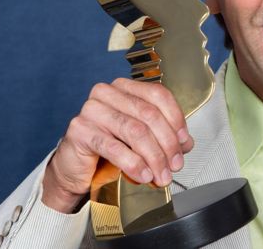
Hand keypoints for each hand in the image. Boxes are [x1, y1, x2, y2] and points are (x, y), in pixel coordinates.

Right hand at [41, 78, 193, 212]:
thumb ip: (165, 136)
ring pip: (135, 131)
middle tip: (175, 165)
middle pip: (149, 114)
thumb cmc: (109, 149)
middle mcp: (107, 93)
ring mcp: (91, 109)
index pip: (158, 95)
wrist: (76, 170)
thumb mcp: (142, 140)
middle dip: (167, 143)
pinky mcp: (80, 130)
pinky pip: (115, 147)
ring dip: (154, 156)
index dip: (176, 118)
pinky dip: (134, 164)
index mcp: (125, 88)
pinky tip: (143, 175)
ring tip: (161, 175)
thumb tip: (186, 143)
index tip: (184, 141)